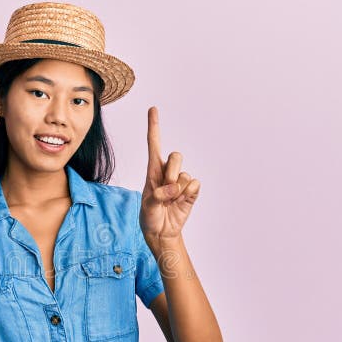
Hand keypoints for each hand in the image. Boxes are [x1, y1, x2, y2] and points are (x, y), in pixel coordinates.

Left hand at [140, 106, 200, 251]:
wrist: (162, 232)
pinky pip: (195, 185)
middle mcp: (167, 172)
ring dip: (177, 190)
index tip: (153, 108)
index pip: (153, 145)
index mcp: (152, 171)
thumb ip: (157, 197)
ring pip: (185, 174)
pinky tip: (180, 203)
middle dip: (172, 172)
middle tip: (165, 191)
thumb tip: (172, 189)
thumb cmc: (150, 217)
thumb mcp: (147, 208)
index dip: (154, 126)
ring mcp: (180, 181)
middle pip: (176, 156)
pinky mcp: (191, 190)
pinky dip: (188, 195)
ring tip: (170, 201)